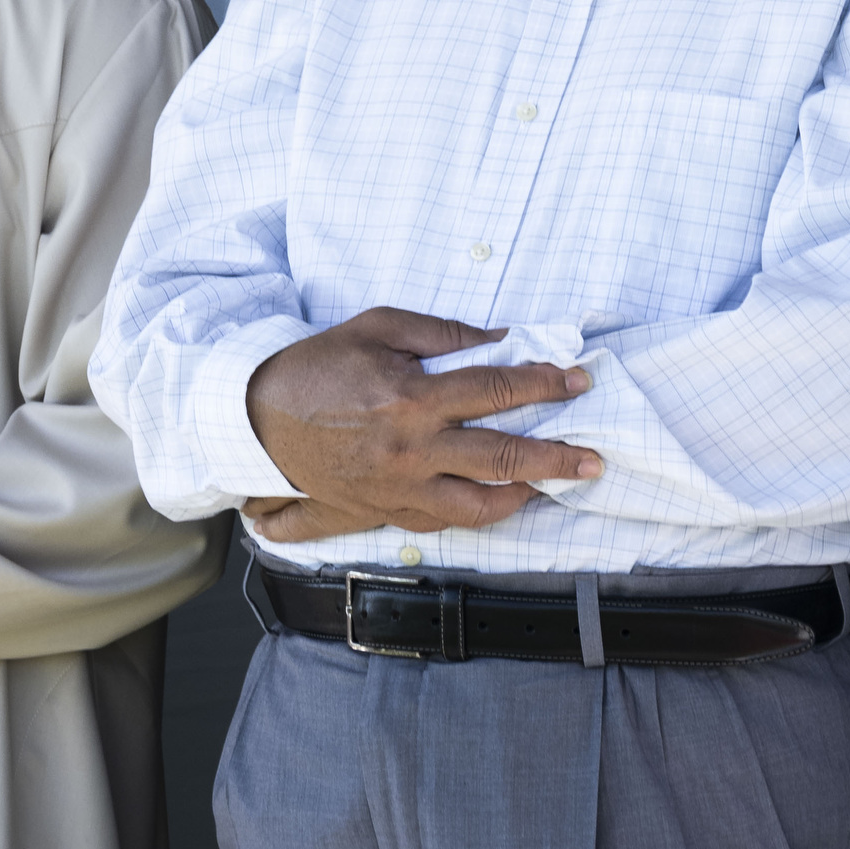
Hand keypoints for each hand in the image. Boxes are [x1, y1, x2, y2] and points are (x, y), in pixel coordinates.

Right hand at [243, 309, 601, 536]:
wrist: (256, 421)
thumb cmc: (316, 367)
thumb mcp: (377, 328)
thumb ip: (442, 333)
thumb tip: (498, 339)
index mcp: (412, 397)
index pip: (497, 389)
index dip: (544, 383)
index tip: (576, 381)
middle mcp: (412, 449)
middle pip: (502, 457)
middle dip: (556, 457)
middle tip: (593, 458)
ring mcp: (399, 487)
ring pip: (478, 506)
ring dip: (524, 497)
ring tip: (552, 487)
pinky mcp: (385, 510)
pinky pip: (443, 521)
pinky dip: (478, 513)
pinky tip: (500, 501)